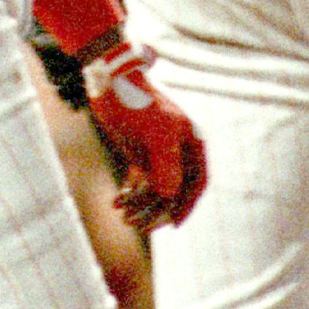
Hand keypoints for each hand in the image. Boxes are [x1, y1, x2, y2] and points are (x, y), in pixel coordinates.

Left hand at [79, 31, 205, 231]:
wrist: (111, 83)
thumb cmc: (139, 103)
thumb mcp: (156, 132)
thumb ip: (166, 164)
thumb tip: (170, 195)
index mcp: (192, 142)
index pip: (197, 181)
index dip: (187, 204)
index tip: (173, 223)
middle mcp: (178, 151)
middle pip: (174, 190)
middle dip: (156, 209)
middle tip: (138, 224)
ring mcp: (160, 154)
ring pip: (156, 190)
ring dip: (140, 204)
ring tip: (122, 215)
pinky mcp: (142, 154)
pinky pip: (140, 182)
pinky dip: (130, 193)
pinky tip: (116, 201)